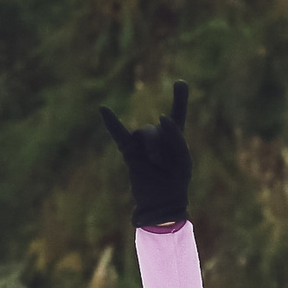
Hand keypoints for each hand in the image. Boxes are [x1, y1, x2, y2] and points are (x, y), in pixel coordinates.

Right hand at [100, 82, 190, 228]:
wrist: (161, 204)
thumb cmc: (175, 183)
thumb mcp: (184, 160)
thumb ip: (176, 137)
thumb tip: (160, 116)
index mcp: (174, 138)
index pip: (178, 114)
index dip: (179, 98)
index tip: (180, 83)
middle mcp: (157, 136)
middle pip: (160, 126)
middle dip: (166, 145)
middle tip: (168, 165)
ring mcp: (141, 142)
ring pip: (146, 132)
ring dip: (155, 150)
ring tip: (157, 165)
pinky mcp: (129, 150)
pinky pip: (119, 133)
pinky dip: (111, 121)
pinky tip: (103, 109)